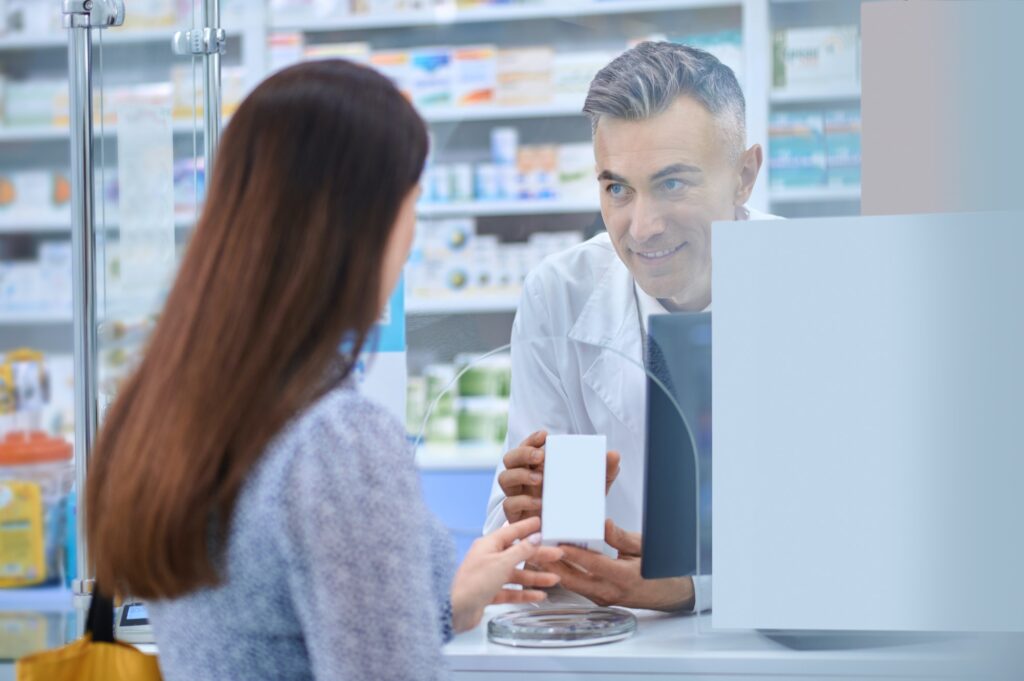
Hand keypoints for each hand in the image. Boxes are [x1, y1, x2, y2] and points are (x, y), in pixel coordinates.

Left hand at [450, 516, 563, 632]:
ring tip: (553, 579)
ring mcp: (488, 576)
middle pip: (517, 554)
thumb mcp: (502, 563)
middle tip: (556, 554)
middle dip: (537, 555)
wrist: (455, 610)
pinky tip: (538, 596)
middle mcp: (488, 558)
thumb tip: (535, 538)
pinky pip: (511, 591)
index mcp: (488, 545)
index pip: (512, 531)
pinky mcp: (489, 593)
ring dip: (535, 577)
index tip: (540, 523)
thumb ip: (521, 550)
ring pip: (516, 574)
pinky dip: (524, 593)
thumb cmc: (472, 583)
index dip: (527, 527)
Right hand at [499, 430, 621, 522]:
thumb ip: (605, 470)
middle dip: (523, 453)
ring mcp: (518, 496)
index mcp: (538, 467)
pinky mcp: (517, 516)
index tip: (545, 435)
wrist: (573, 536)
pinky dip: (523, 501)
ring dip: (520, 475)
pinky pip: (509, 505)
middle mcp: (524, 479)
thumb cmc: (580, 505)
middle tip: (541, 457)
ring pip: (504, 478)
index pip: (527, 446)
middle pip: (510, 459)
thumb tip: (614, 454)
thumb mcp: (595, 487)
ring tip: (540, 479)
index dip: (531, 439)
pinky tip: (539, 503)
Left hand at [535, 519, 694, 611]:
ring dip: (555, 570)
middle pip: (574, 579)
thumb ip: (620, 537)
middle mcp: (611, 591)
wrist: (671, 593)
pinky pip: (578, 587)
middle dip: (552, 564)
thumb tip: (603, 524)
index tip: (556, 541)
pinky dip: (565, 574)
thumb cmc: (660, 569)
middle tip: (535, 548)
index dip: (573, 553)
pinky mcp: (600, 599)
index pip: (593, 564)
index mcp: (624, 577)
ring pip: (573, 585)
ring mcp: (604, 598)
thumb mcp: (644, 547)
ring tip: (536, 554)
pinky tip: (554, 563)